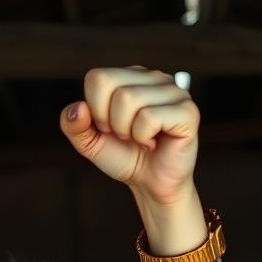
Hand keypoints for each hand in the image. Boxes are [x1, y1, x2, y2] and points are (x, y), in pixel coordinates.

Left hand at [60, 67, 198, 206]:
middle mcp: (154, 77)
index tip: (109, 128)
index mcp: (131, 76)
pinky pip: (150, 117)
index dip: (96, 110)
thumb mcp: (90, 143)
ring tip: (143, 140)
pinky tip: (155, 142)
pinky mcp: (187, 112)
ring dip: (130, 132)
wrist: (152, 185)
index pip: (98, 78)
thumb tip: (78, 108)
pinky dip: (145, 138)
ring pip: (131, 100)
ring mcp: (174, 92)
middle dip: (113, 123)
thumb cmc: (126, 158)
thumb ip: (73, 125)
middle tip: (128, 137)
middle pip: (114, 89)